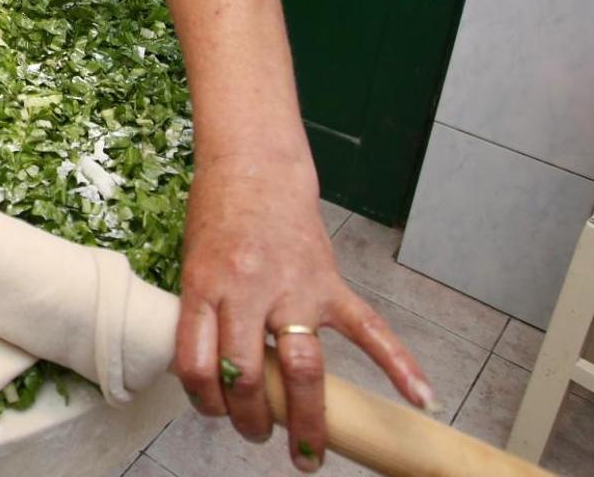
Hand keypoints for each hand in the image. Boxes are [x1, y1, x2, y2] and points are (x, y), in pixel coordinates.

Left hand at [173, 164, 433, 471]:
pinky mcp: (330, 283)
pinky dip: (399, 364)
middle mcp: (248, 291)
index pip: (197, 363)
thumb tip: (213, 374)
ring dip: (304, 416)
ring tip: (307, 452)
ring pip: (302, 367)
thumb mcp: (194, 265)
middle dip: (249, 418)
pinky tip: (422, 397)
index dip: (202, 400)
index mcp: (205, 286)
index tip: (212, 411)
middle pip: (246, 376)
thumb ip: (203, 315)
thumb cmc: (218, 215)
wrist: (255, 166)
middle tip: (254, 434)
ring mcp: (294, 289)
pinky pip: (369, 329)